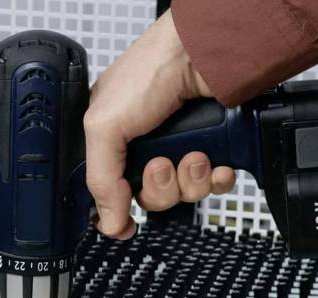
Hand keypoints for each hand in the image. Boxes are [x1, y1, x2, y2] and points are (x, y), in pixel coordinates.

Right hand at [83, 10, 236, 238]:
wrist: (203, 54)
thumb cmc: (150, 71)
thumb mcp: (104, 126)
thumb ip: (100, 179)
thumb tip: (108, 222)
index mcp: (114, 140)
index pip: (112, 189)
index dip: (119, 207)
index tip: (126, 222)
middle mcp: (148, 147)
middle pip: (150, 197)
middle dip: (159, 188)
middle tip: (161, 164)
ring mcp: (182, 148)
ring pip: (184, 195)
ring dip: (189, 181)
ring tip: (194, 154)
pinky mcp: (215, 149)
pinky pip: (215, 185)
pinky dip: (217, 179)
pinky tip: (215, 162)